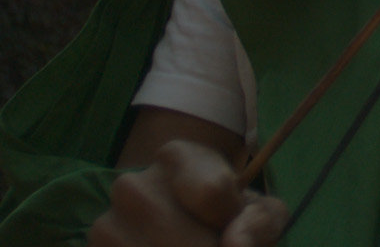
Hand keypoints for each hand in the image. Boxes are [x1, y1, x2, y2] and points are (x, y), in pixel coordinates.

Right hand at [88, 141, 285, 246]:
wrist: (184, 231)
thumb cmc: (227, 221)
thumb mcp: (259, 213)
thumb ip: (260, 223)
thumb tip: (234, 245)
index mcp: (176, 156)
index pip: (210, 191)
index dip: (231, 220)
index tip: (230, 224)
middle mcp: (131, 186)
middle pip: (188, 238)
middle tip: (211, 242)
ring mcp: (105, 226)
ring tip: (191, 245)